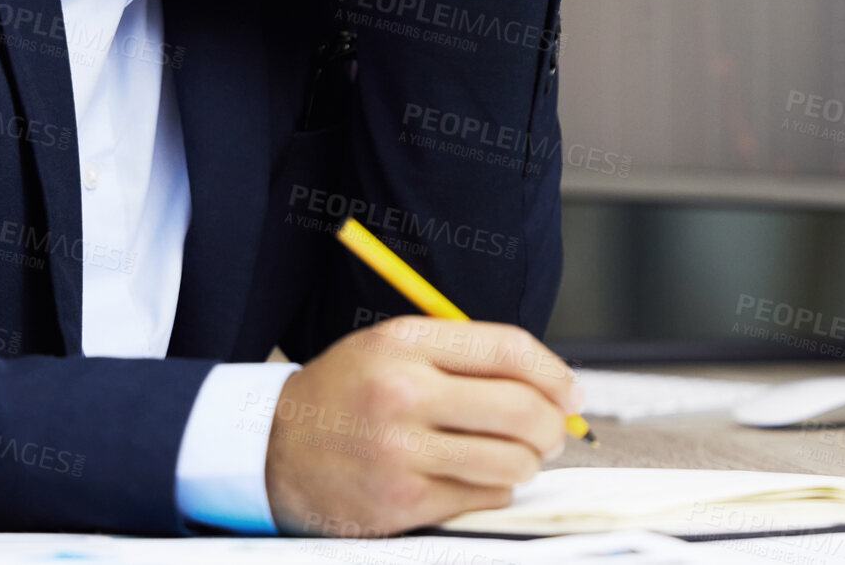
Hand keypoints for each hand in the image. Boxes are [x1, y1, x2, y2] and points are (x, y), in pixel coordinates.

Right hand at [263, 317, 583, 536]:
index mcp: (405, 342)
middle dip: (554, 424)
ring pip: (512, 461)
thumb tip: (550, 384)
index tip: (570, 390)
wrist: (273, 448)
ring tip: (516, 454)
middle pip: (521, 409)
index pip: (509, 350)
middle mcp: (403, 393)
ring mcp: (401, 452)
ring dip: (528, 461)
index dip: (555, 372)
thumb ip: (465, 354)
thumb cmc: (347, 393)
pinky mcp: (401, 501)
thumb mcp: (393, 346)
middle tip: (554, 430)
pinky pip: (484, 497)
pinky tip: (475, 476)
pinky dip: (494, 489)